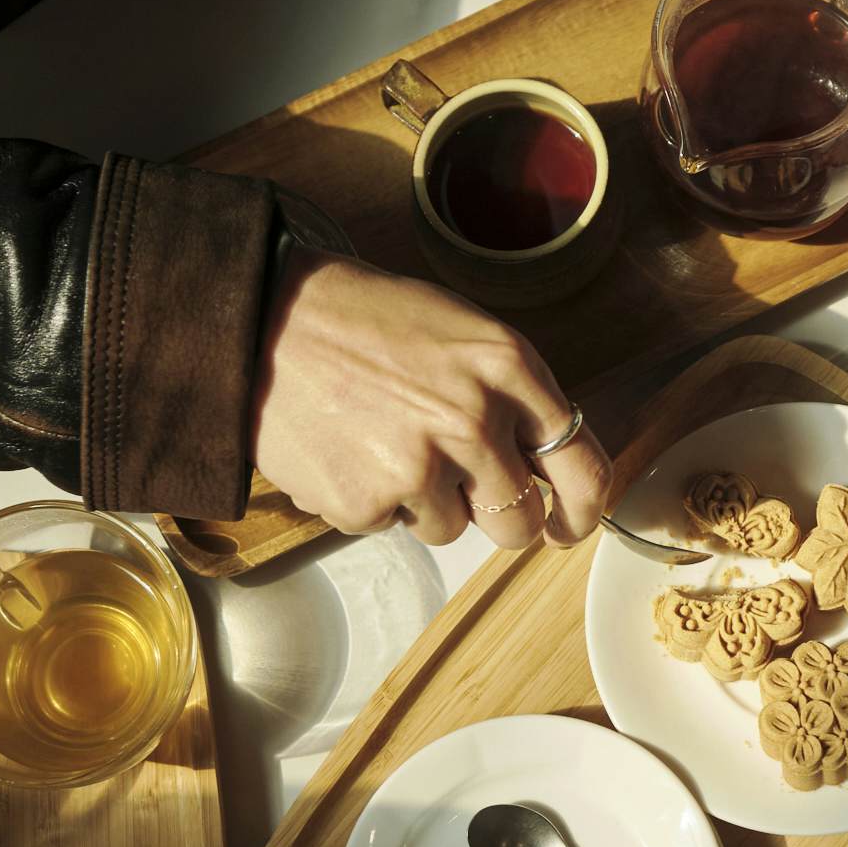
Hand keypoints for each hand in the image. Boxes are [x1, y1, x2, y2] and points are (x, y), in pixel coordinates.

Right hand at [251, 250, 610, 547]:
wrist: (264, 317)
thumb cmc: (363, 320)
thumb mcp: (459, 332)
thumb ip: (511, 395)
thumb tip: (546, 466)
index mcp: (509, 368)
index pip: (583, 464)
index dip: (583, 510)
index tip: (570, 525)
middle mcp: (474, 420)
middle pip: (521, 521)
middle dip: (496, 516)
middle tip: (458, 488)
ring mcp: (420, 466)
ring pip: (452, 529)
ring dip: (424, 502)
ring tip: (382, 442)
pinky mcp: (367, 502)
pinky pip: (390, 527)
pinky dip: (370, 501)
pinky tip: (346, 449)